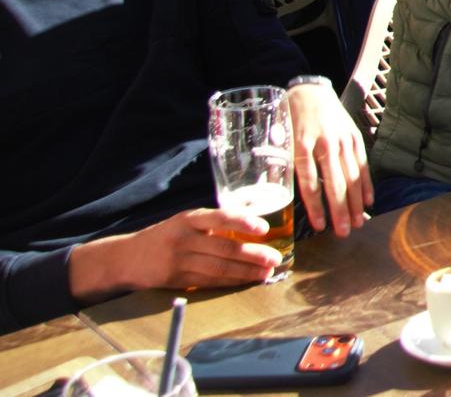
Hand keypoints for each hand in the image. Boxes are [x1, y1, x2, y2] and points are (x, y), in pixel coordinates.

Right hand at [68, 209, 280, 299]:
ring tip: (266, 272)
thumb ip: (212, 225)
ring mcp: (179, 261)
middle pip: (224, 248)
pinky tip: (245, 281)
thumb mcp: (185, 222)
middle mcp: (183, 238)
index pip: (219, 218)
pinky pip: (209, 282)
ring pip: (218, 268)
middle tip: (274, 258)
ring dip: (245, 272)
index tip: (264, 228)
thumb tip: (254, 228)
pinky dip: (230, 282)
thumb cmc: (166, 236)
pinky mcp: (176, 280)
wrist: (126, 257)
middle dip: (253, 254)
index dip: (242, 222)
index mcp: (188, 219)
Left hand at [287, 84, 371, 234]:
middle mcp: (325, 143)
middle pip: (335, 183)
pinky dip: (366, 183)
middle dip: (340, 210)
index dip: (316, 206)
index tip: (320, 226)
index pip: (310, 182)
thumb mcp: (279, 140)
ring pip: (351, 176)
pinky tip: (368, 201)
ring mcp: (343, 140)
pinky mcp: (355, 137)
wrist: (311, 90)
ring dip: (356, 202)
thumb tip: (279, 195)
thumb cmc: (290, 119)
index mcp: (301, 145)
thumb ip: (282, 166)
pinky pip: (362, 164)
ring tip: (358, 222)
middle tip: (343, 232)